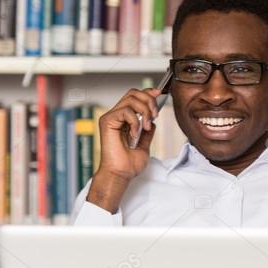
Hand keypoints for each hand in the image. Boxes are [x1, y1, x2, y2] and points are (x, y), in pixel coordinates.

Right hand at [86, 88, 160, 212]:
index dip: (148, 93)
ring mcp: (111, 117)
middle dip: (149, 101)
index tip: (159, 94)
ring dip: (144, 111)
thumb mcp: (145, 144)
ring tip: (146, 127)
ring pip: (131, 99)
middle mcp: (116, 115)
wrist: (121, 174)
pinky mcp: (107, 121)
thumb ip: (147, 130)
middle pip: (134, 93)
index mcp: (124, 119)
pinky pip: (126, 111)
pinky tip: (135, 134)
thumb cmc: (128, 164)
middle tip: (155, 116)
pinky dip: (135, 122)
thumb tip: (152, 120)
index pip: (135, 97)